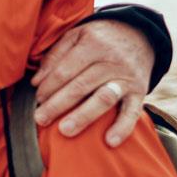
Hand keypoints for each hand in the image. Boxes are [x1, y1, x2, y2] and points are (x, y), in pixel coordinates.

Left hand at [31, 19, 152, 146]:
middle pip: (81, 86)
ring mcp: (126, 78)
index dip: (49, 86)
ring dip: (83, 116)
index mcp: (92, 45)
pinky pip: (132, 112)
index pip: (65, 70)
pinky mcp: (140, 92)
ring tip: (65, 131)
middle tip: (40, 119)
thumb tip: (36, 81)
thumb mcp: (76, 35)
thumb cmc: (99, 38)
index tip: (36, 99)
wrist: (139, 34)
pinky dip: (122, 127)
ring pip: (103, 98)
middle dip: (58, 104)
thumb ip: (55, 55)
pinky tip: (109, 142)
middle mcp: (111, 61)